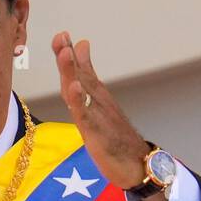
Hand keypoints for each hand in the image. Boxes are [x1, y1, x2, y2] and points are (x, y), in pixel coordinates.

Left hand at [51, 31, 155, 200]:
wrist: (138, 165)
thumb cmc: (117, 136)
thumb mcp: (100, 110)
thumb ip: (90, 87)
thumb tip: (85, 67)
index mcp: (96, 97)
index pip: (81, 71)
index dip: (69, 54)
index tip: (62, 35)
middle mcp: (98, 102)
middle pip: (81, 75)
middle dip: (68, 56)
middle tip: (62, 36)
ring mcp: (98, 115)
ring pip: (82, 90)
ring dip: (73, 70)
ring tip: (66, 52)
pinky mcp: (96, 132)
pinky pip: (86, 114)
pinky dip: (79, 100)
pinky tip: (74, 87)